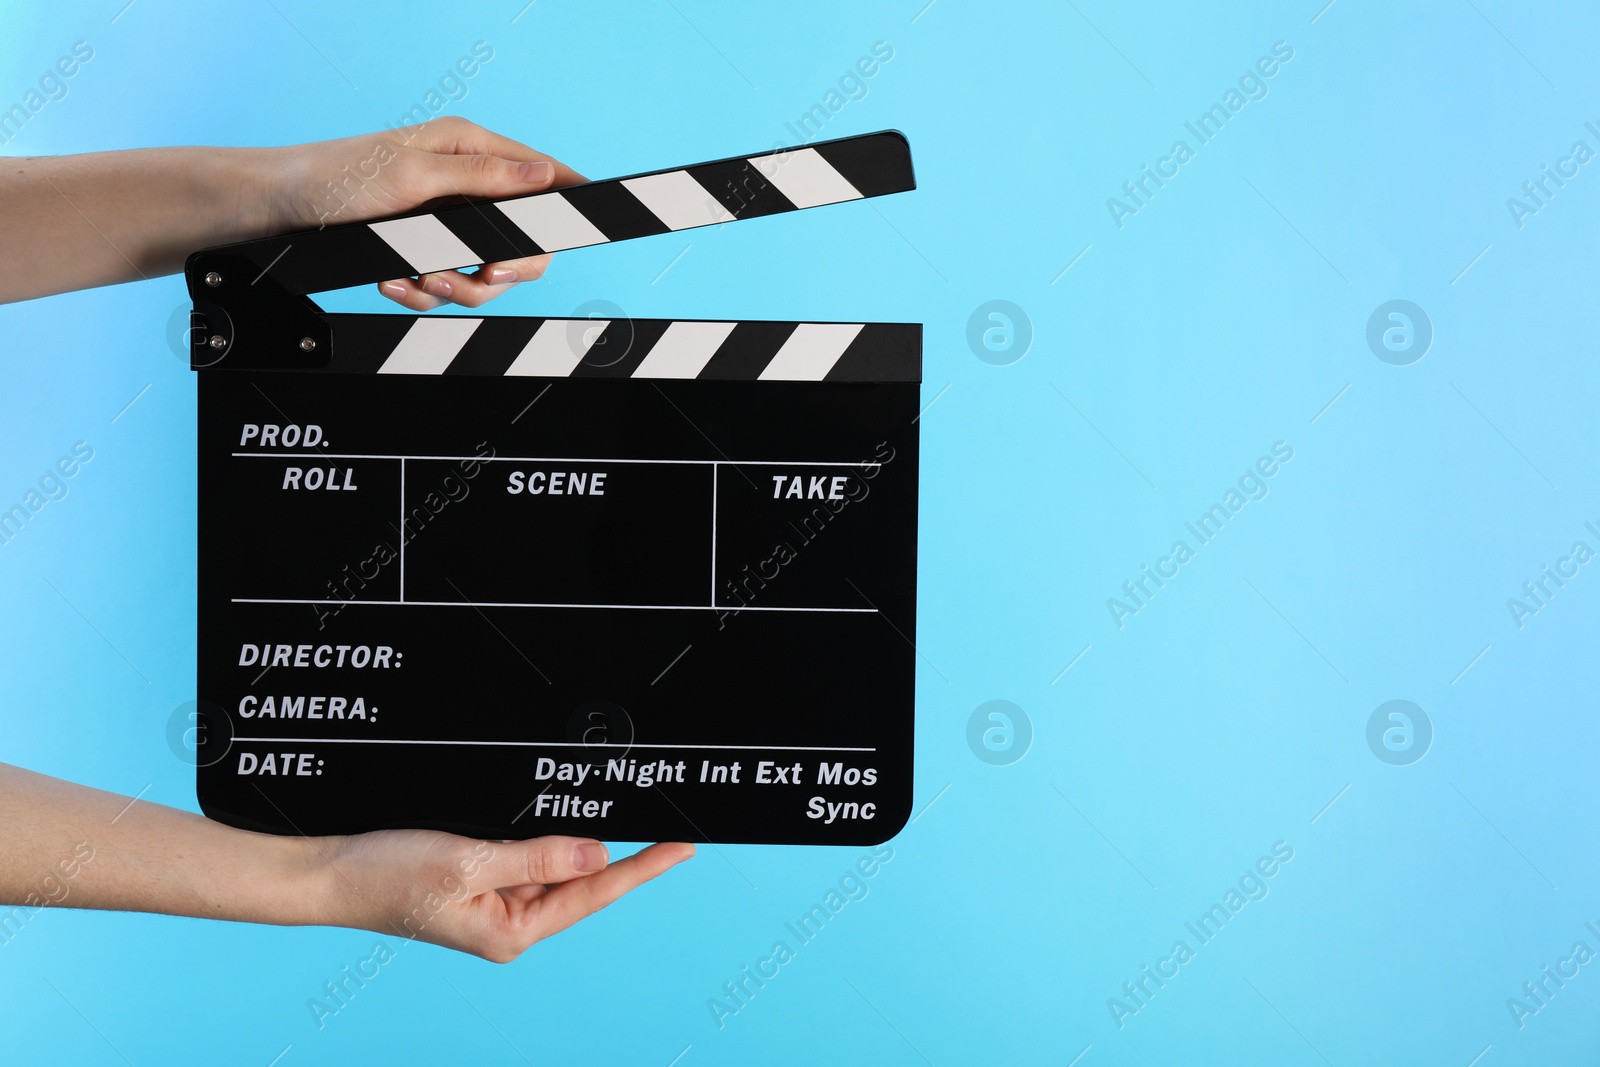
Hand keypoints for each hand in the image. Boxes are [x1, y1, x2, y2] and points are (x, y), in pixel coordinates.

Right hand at [0, 763, 692, 961]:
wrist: (319, 869)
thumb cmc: (382, 873)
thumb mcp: (469, 861)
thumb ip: (538, 857)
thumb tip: (601, 857)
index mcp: (512, 929)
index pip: (597, 892)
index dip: (646, 865)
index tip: (687, 843)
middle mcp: (508, 920)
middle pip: (582, 879)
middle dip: (621, 846)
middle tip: (669, 813)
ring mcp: (491, 899)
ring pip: (555, 862)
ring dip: (583, 837)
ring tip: (628, 806)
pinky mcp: (472, 876)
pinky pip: (524, 852)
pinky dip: (547, 832)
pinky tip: (564, 812)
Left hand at [263, 115, 586, 311]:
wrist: (278, 210)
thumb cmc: (334, 178)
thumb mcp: (414, 175)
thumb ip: (483, 177)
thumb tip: (542, 176)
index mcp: (469, 148)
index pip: (542, 175)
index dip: (565, 205)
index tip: (570, 233)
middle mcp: (463, 184)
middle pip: (523, 241)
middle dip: (500, 269)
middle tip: (480, 275)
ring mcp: (444, 221)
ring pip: (485, 273)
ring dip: (453, 286)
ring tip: (420, 278)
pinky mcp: (422, 251)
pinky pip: (446, 286)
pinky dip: (421, 293)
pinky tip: (395, 278)